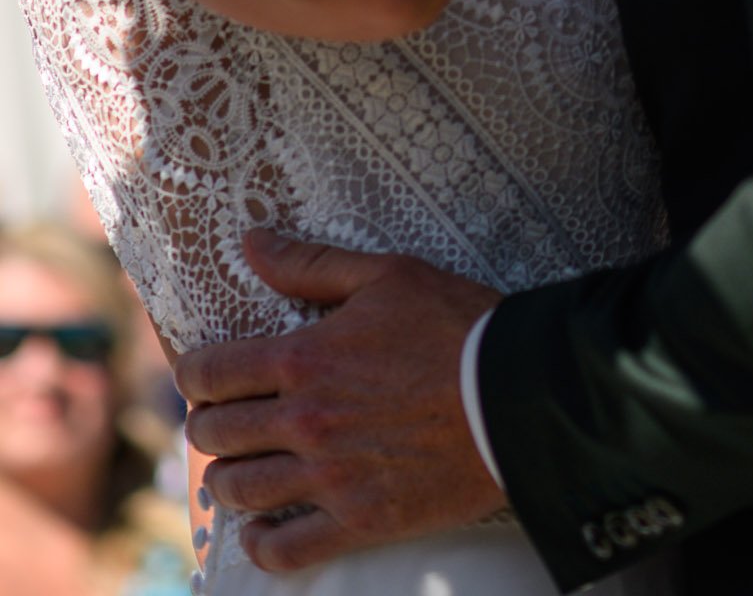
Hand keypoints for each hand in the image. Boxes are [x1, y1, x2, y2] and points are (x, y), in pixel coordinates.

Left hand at [176, 230, 502, 572]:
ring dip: (228, 480)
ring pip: (240, 491)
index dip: (194, 375)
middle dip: (210, 424)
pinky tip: (262, 531)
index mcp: (305, 359)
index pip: (211, 373)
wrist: (517, 395)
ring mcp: (330, 476)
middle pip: (216, 435)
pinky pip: (286, 550)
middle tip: (226, 419)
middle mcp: (305, 421)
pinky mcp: (360, 519)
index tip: (203, 376)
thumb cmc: (456, 325)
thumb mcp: (387, 274)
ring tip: (240, 468)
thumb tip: (251, 242)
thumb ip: (311, 262)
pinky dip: (262, 545)